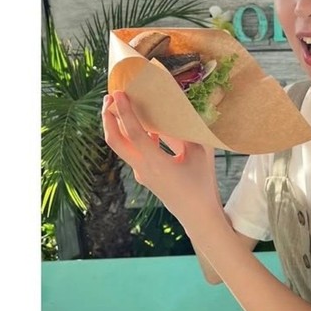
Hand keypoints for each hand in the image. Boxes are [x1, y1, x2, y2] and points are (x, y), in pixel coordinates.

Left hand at [102, 91, 219, 220]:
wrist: (198, 216)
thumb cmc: (202, 184)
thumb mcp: (199, 153)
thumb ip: (185, 133)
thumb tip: (175, 113)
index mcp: (157, 163)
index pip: (134, 134)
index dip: (125, 112)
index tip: (118, 94)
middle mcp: (143, 169)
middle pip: (115, 141)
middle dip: (108, 118)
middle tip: (109, 98)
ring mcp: (141, 173)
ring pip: (122, 147)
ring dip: (118, 126)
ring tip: (122, 107)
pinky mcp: (145, 175)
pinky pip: (134, 152)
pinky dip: (133, 136)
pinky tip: (146, 126)